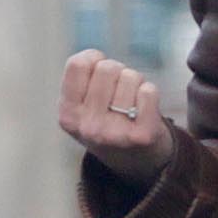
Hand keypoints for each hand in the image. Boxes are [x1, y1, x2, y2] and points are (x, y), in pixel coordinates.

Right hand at [57, 49, 175, 185]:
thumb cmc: (107, 118)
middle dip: (118, 71)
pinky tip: (143, 111)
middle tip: (119, 91)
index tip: (98, 73)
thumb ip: (80, 75)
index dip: (93, 59)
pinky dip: (150, 94)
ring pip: (130, 77)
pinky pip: (148, 91)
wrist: (135, 160)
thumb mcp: (81, 102)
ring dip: (135, 83)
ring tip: (131, 103)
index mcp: (67, 115)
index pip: (78, 63)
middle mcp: (87, 127)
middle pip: (107, 68)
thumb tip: (94, 56)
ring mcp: (114, 134)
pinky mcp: (141, 136)